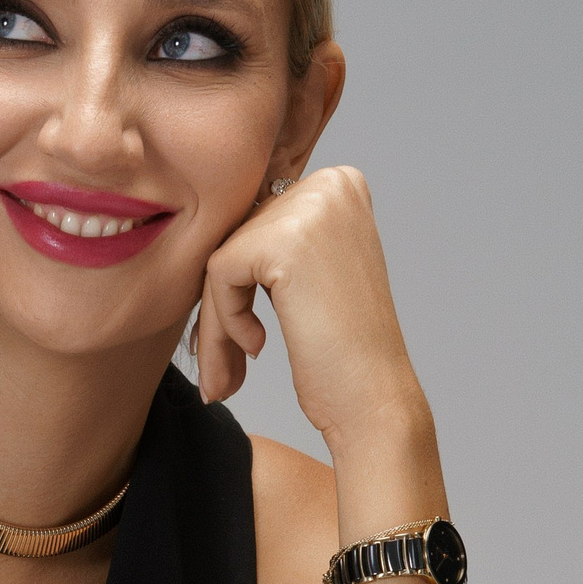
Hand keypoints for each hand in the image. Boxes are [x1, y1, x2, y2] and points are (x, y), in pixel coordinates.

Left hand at [193, 166, 425, 450]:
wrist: (374, 398)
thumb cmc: (344, 354)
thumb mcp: (314, 275)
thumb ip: (273, 243)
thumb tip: (209, 228)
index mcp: (340, 185)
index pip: (256, 223)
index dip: (238, 286)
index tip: (241, 339)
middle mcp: (329, 185)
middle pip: (237, 241)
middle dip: (222, 311)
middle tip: (224, 372)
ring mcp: (309, 208)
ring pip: (222, 260)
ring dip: (216, 326)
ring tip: (227, 378)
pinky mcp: (283, 242)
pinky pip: (218, 273)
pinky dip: (223, 321)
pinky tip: (258, 348)